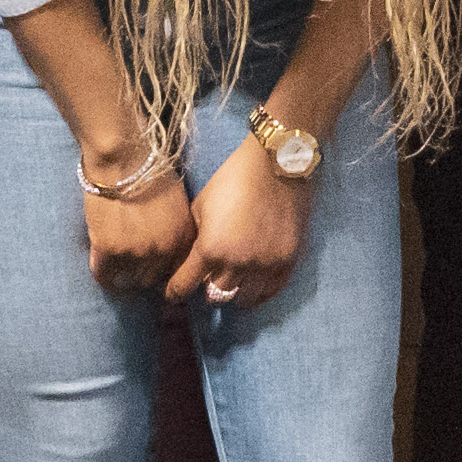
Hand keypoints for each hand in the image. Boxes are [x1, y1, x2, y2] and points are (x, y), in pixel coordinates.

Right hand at [80, 146, 197, 301]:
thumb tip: (166, 241)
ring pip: (128, 279)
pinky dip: (103, 277)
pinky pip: (103, 274)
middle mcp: (162, 250)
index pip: (176, 270)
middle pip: (152, 278)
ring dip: (123, 276)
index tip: (154, 270)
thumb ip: (175, 226)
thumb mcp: (176, 201)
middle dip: (143, 274)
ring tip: (117, 270)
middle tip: (133, 268)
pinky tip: (103, 276)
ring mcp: (135, 252)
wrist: (123, 157)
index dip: (163, 271)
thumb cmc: (149, 169)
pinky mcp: (108, 249)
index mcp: (182, 237)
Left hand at [173, 128, 310, 312]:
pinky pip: (270, 291)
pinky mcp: (288, 261)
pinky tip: (253, 285)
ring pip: (243, 299)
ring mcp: (265, 265)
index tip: (173, 293)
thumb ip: (193, 237)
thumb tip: (187, 259)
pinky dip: (259, 292)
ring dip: (234, 292)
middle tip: (207, 278)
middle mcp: (237, 263)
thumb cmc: (234, 177)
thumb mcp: (201, 204)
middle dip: (206, 288)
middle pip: (214, 296)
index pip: (183, 286)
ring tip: (233, 281)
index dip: (174, 292)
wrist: (278, 163)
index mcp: (210, 248)